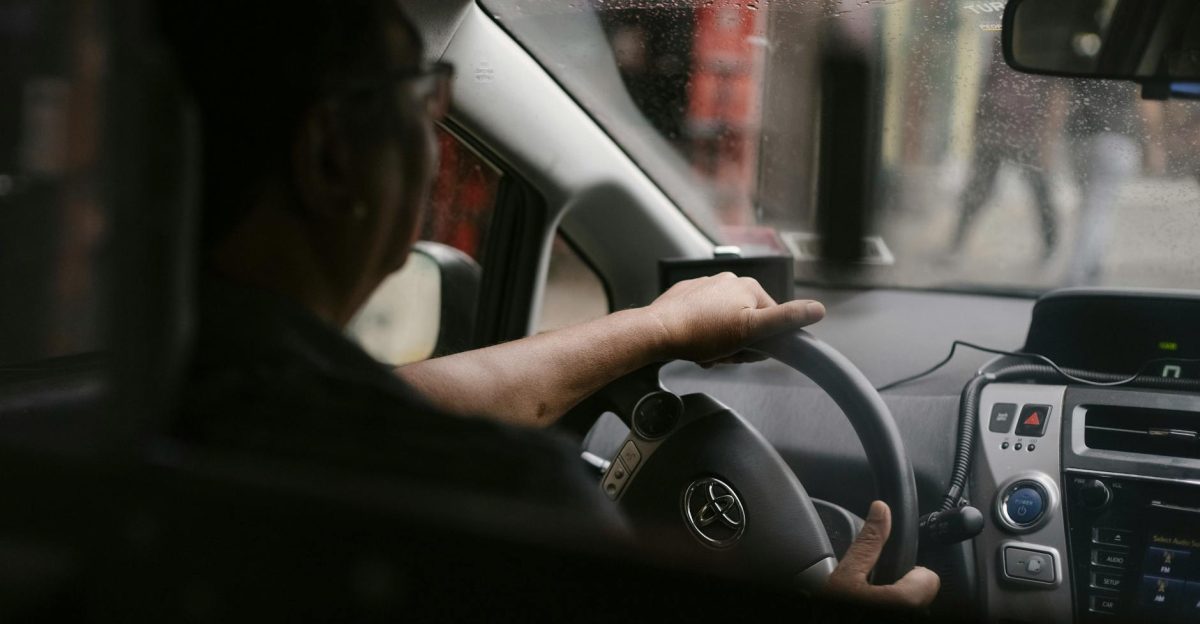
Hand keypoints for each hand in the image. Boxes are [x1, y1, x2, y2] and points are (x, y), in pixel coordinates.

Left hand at [643, 273, 824, 363]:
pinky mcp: (686, 297)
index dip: (761, 342)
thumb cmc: (701, 333)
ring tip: (706, 352)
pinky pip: (704, 319)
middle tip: (722, 354)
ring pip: (724, 323)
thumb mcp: (750, 330)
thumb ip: (785, 319)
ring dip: (719, 343)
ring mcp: (705, 287)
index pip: (770, 320)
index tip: (745, 352)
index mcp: (747, 287)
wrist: (657, 332)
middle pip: (746, 322)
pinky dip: (702, 334)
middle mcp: (727, 281)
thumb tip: (818, 309)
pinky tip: (694, 345)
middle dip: (737, 343)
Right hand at [824, 501, 940, 609]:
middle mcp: (913, 617)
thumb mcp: (845, 575)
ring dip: (893, 606)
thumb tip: (881, 510)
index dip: (908, 573)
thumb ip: (868, 543)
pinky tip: (867, 615)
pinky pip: (901, 616)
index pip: (929, 578)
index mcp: (906, 601)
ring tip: (867, 608)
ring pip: (911, 609)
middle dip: (899, 592)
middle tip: (871, 596)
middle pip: (920, 596)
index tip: (888, 577)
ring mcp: (908, 623)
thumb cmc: (833, 616)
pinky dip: (889, 613)